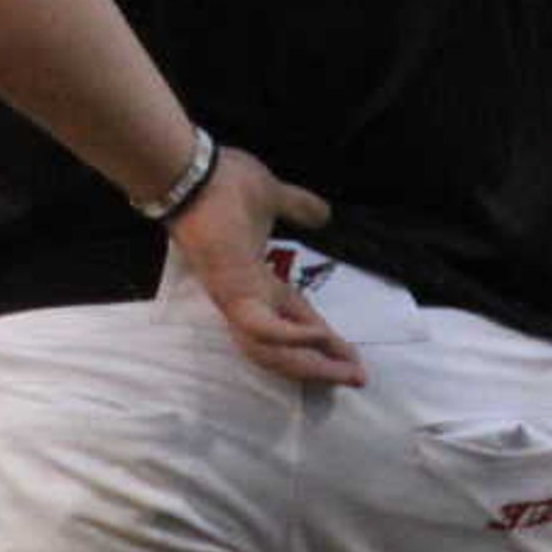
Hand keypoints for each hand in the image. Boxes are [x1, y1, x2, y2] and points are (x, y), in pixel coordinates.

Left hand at [167, 143, 368, 387]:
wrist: (193, 173)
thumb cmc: (224, 185)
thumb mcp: (274, 198)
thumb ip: (298, 207)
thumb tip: (324, 214)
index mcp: (257, 282)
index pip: (296, 323)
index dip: (324, 342)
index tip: (353, 356)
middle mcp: (247, 300)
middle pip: (287, 350)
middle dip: (324, 366)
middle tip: (359, 379)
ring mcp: (237, 300)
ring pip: (273, 351)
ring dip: (311, 364)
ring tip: (345, 371)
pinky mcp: (233, 292)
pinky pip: (262, 327)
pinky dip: (290, 337)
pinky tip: (320, 336)